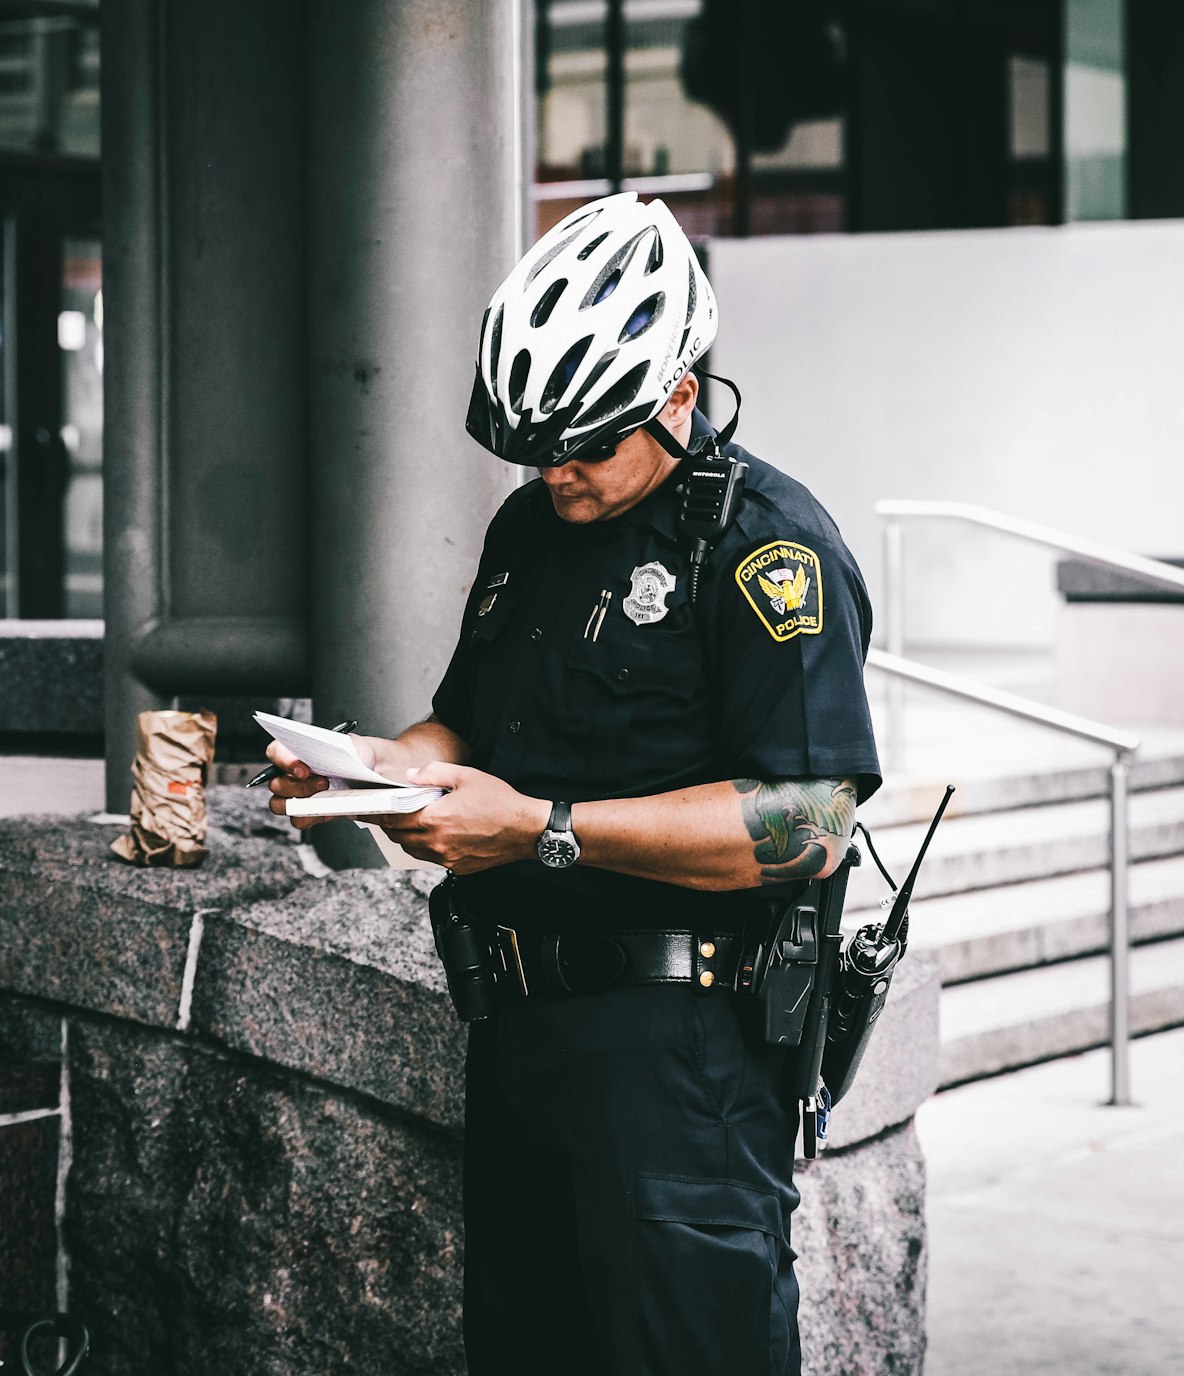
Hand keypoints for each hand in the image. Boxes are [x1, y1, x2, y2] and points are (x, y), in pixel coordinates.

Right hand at [263, 736, 374, 830]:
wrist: (374, 775)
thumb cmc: (361, 756)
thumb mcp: (355, 743)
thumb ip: (343, 743)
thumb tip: (334, 749)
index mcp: (298, 750)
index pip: (276, 752)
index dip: (284, 761)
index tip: (303, 769)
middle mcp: (292, 773)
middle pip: (276, 783)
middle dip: (299, 786)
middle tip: (324, 782)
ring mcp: (298, 794)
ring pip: (279, 804)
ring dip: (299, 803)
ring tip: (325, 794)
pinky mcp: (307, 812)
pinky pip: (296, 820)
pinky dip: (308, 817)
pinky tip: (326, 809)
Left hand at [376, 761, 548, 873]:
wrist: (526, 829)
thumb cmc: (501, 802)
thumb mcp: (466, 776)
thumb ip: (433, 773)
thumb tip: (410, 777)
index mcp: (435, 818)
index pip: (392, 818)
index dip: (375, 813)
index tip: (363, 809)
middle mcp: (437, 842)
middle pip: (398, 836)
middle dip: (390, 823)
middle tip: (388, 811)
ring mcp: (446, 859)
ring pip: (412, 849)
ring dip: (407, 836)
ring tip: (413, 820)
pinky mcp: (457, 867)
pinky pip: (431, 858)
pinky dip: (426, 846)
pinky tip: (437, 833)